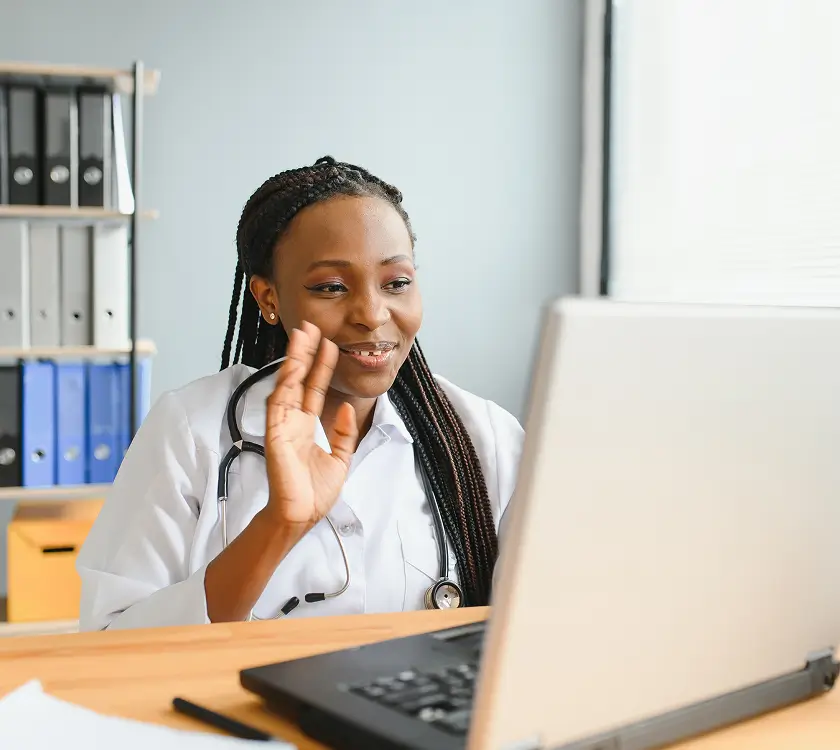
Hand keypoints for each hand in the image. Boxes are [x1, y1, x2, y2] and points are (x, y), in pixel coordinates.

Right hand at [263, 321, 357, 529]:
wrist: (301, 515)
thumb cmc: (314, 492)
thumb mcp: (339, 459)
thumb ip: (343, 434)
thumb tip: (347, 410)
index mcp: (307, 426)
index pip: (315, 389)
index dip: (321, 366)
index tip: (329, 344)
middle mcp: (293, 421)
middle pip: (299, 380)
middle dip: (306, 353)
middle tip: (312, 327)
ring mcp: (283, 426)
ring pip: (288, 384)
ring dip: (294, 359)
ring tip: (302, 335)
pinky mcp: (275, 434)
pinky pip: (278, 403)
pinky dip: (285, 383)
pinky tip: (292, 365)